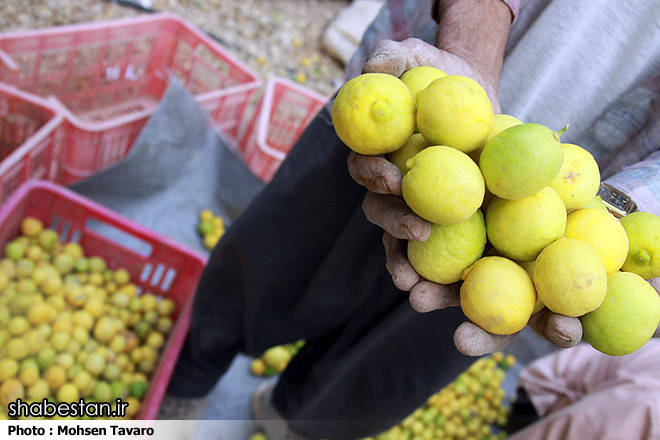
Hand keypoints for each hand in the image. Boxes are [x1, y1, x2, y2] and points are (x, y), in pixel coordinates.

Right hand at [349, 38, 583, 355]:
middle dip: (397, 244)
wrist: (477, 100)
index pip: (370, 176)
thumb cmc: (443, 77)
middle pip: (388, 224)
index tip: (393, 181)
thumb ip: (393, 60)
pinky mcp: (459, 233)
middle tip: (408, 267)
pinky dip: (460, 288)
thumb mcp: (421, 59)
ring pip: (412, 252)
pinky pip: (455, 263)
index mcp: (383, 161)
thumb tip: (377, 67)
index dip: (376, 180)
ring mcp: (426, 216)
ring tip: (423, 300)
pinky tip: (472, 312)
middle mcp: (397, 195)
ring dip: (416, 279)